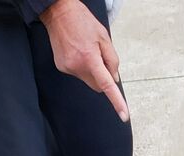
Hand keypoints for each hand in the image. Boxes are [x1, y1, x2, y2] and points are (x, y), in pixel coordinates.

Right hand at [40, 0, 127, 121]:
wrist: (59, 12)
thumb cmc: (82, 21)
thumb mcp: (104, 36)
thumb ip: (112, 59)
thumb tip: (114, 78)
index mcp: (90, 58)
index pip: (106, 85)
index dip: (117, 101)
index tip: (124, 115)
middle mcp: (77, 66)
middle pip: (97, 86)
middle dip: (102, 77)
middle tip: (99, 58)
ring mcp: (68, 68)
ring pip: (88, 80)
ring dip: (91, 70)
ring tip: (85, 50)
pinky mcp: (62, 67)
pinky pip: (78, 74)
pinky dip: (81, 67)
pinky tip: (77, 51)